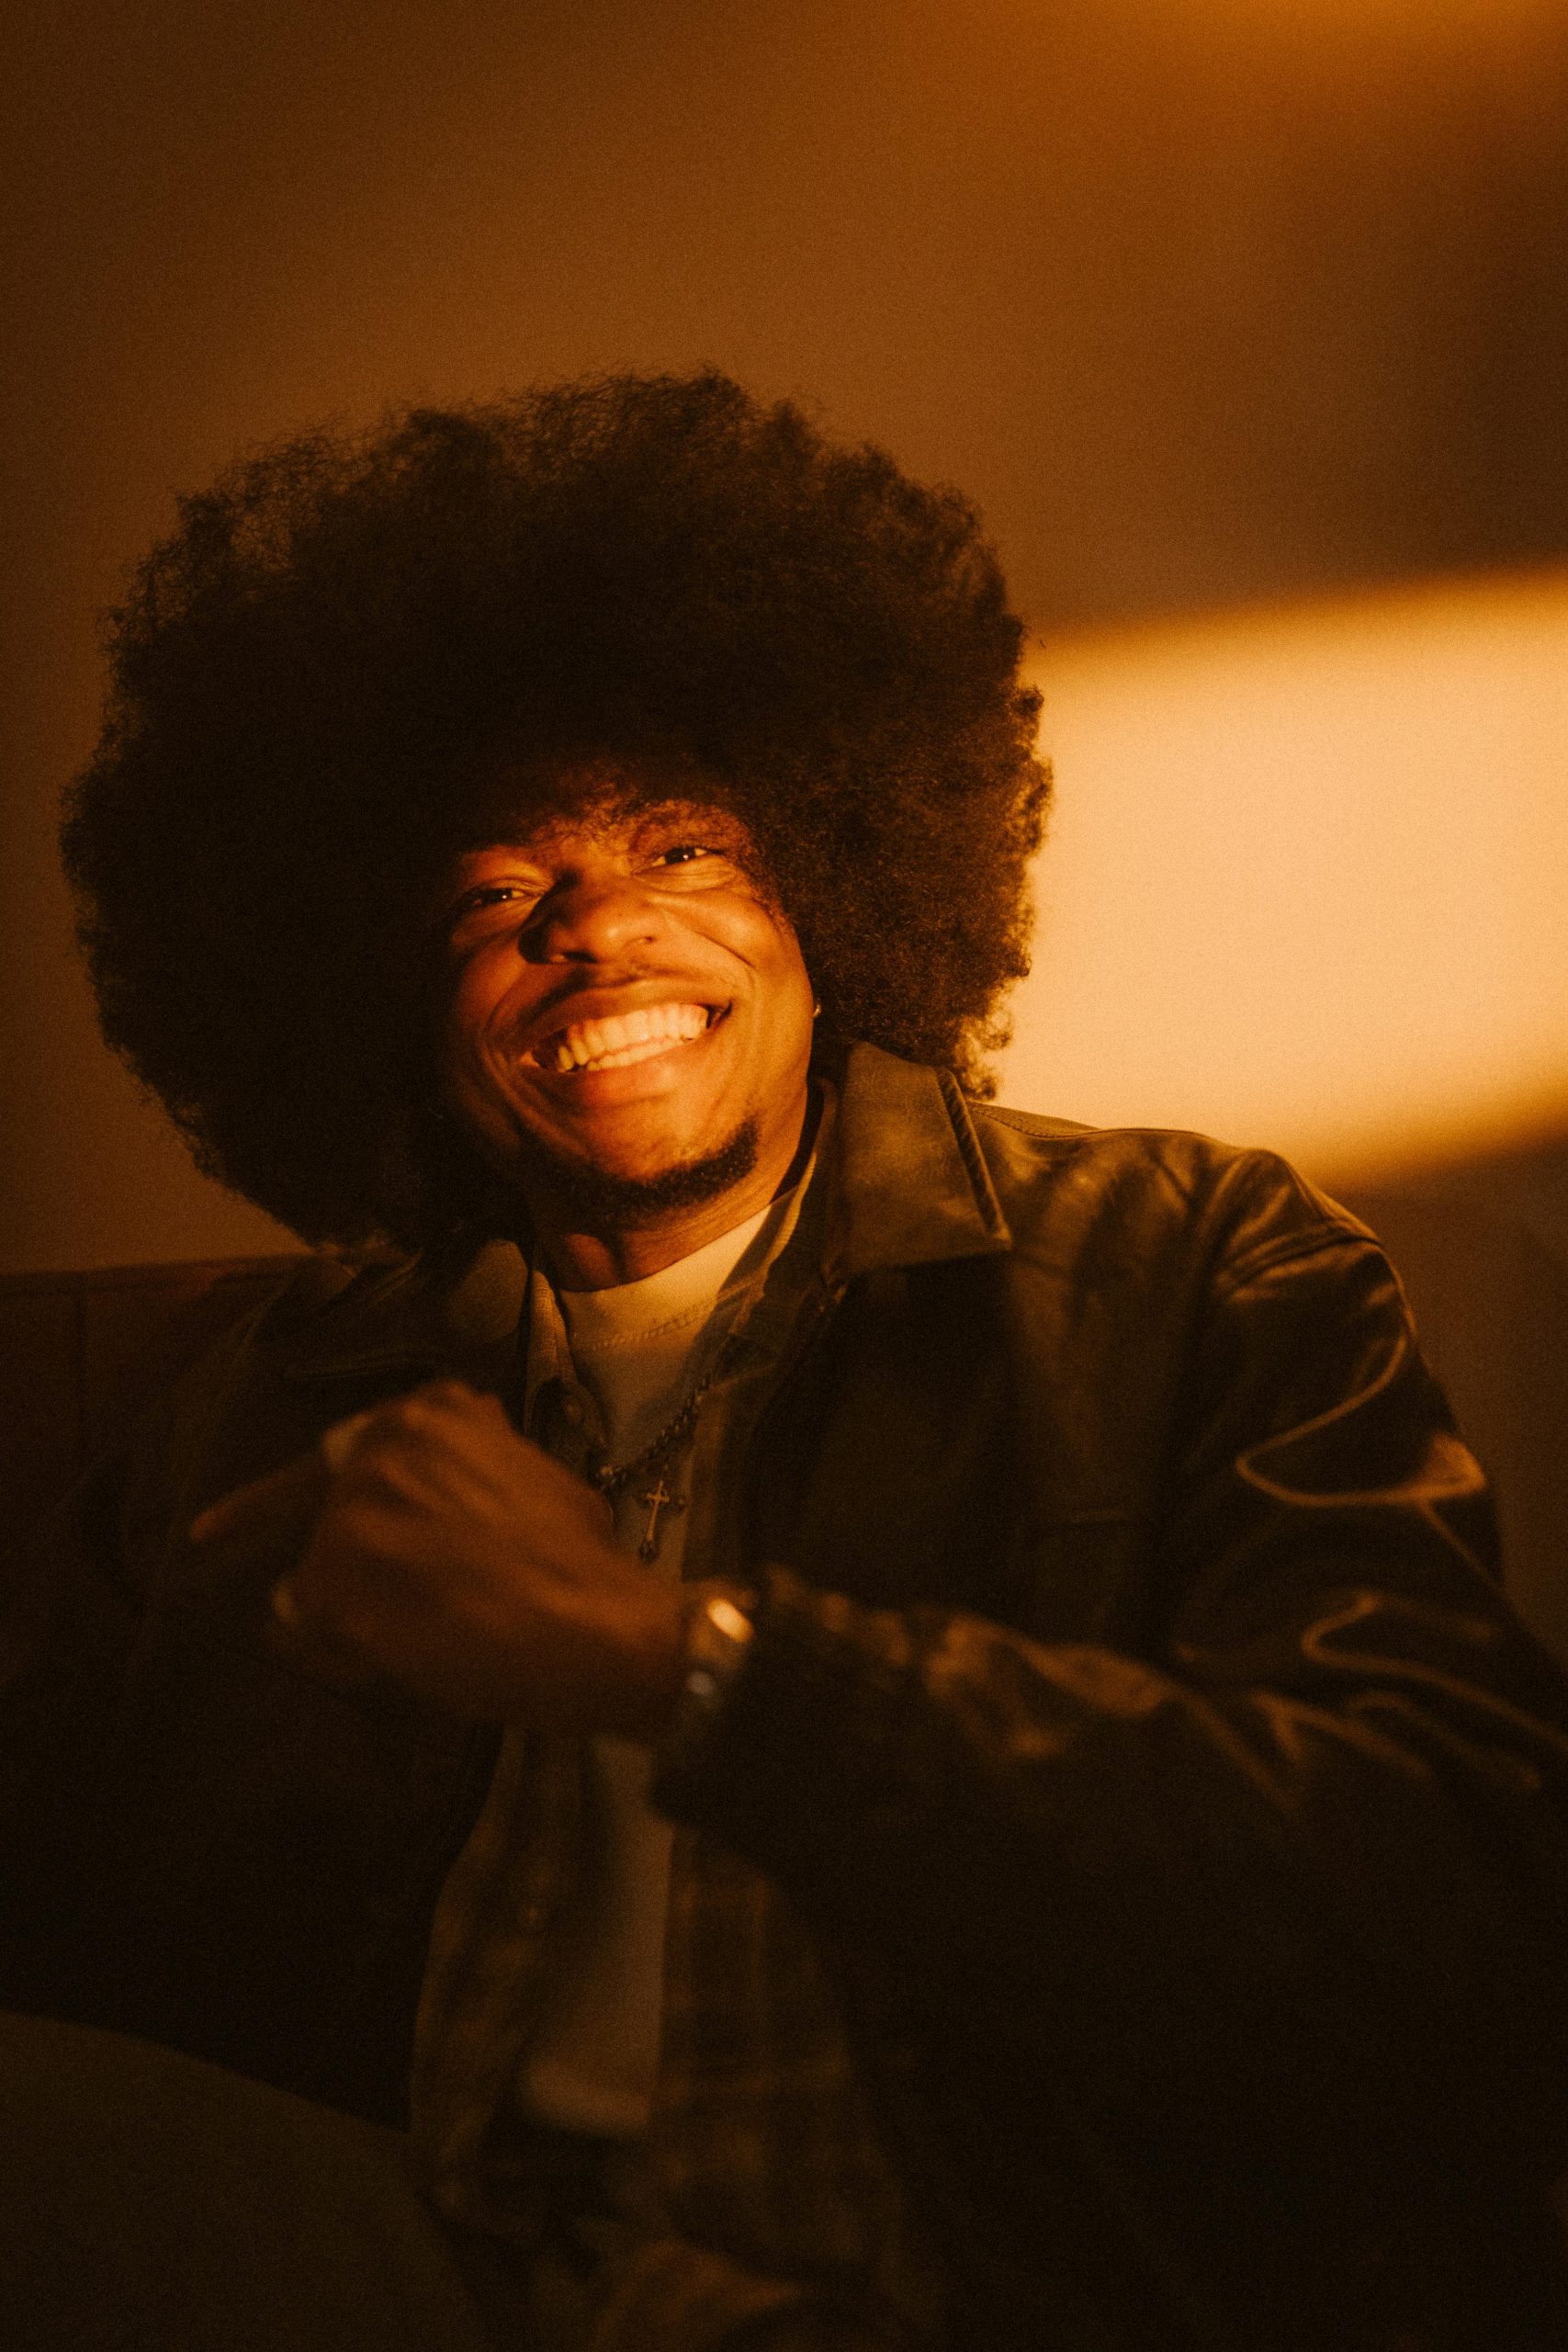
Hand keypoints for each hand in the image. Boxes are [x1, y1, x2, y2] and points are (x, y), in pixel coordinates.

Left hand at [189, 1380, 685, 1737]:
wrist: (599, 1625)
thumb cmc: (578, 1562)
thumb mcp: (525, 1476)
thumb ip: (465, 1472)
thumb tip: (423, 1512)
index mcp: (428, 1413)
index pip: (333, 1454)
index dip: (268, 1500)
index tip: (205, 1531)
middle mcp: (377, 1446)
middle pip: (322, 1520)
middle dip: (345, 1570)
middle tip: (367, 1613)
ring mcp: (351, 1511)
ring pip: (314, 1579)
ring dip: (353, 1620)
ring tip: (432, 1642)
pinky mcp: (335, 1580)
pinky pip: (309, 1632)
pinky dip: (343, 1658)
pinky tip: (410, 1663)